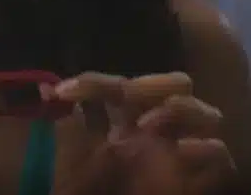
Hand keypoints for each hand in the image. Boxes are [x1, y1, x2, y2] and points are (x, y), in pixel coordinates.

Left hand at [50, 71, 235, 194]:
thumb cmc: (86, 186)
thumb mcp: (70, 153)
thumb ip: (67, 125)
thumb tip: (48, 93)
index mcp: (124, 119)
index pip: (119, 85)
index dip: (93, 82)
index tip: (62, 92)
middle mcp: (156, 129)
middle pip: (176, 84)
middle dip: (150, 84)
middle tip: (123, 94)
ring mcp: (177, 151)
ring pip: (206, 112)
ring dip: (178, 109)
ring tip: (147, 124)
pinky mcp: (194, 177)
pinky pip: (217, 153)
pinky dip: (205, 148)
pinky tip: (179, 151)